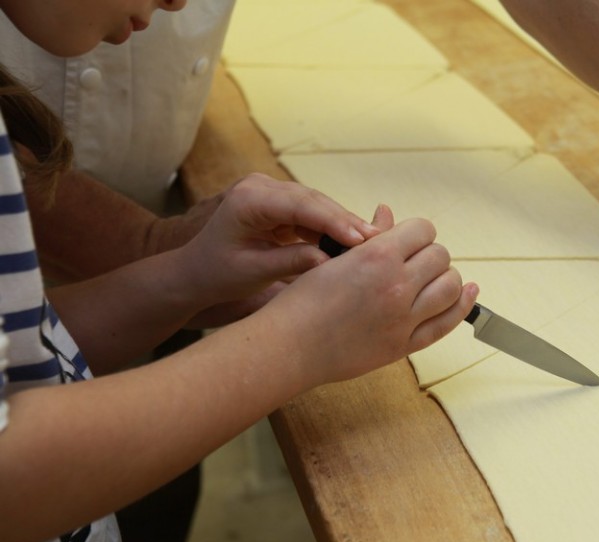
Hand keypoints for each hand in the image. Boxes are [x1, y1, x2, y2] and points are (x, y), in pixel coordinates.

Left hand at [175, 173, 378, 310]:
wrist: (196, 271)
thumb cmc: (217, 273)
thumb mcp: (252, 272)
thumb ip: (290, 262)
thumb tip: (329, 260)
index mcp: (248, 199)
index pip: (300, 205)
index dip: (333, 221)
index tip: (360, 238)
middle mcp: (260, 187)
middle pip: (313, 200)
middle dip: (345, 220)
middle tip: (377, 239)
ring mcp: (270, 192)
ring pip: (316, 205)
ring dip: (342, 223)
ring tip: (372, 242)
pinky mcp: (279, 204)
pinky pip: (312, 213)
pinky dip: (331, 228)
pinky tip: (353, 242)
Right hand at [268, 215, 477, 384]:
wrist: (290, 347)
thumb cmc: (303, 302)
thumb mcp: (332, 259)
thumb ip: (369, 237)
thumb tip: (387, 211)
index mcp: (377, 256)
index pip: (423, 230)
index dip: (418, 233)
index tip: (410, 241)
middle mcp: (396, 285)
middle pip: (440, 257)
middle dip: (431, 256)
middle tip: (417, 263)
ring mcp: (404, 318)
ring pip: (451, 286)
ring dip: (447, 278)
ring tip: (434, 280)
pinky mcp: (405, 344)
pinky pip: (447, 322)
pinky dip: (462, 305)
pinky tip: (469, 293)